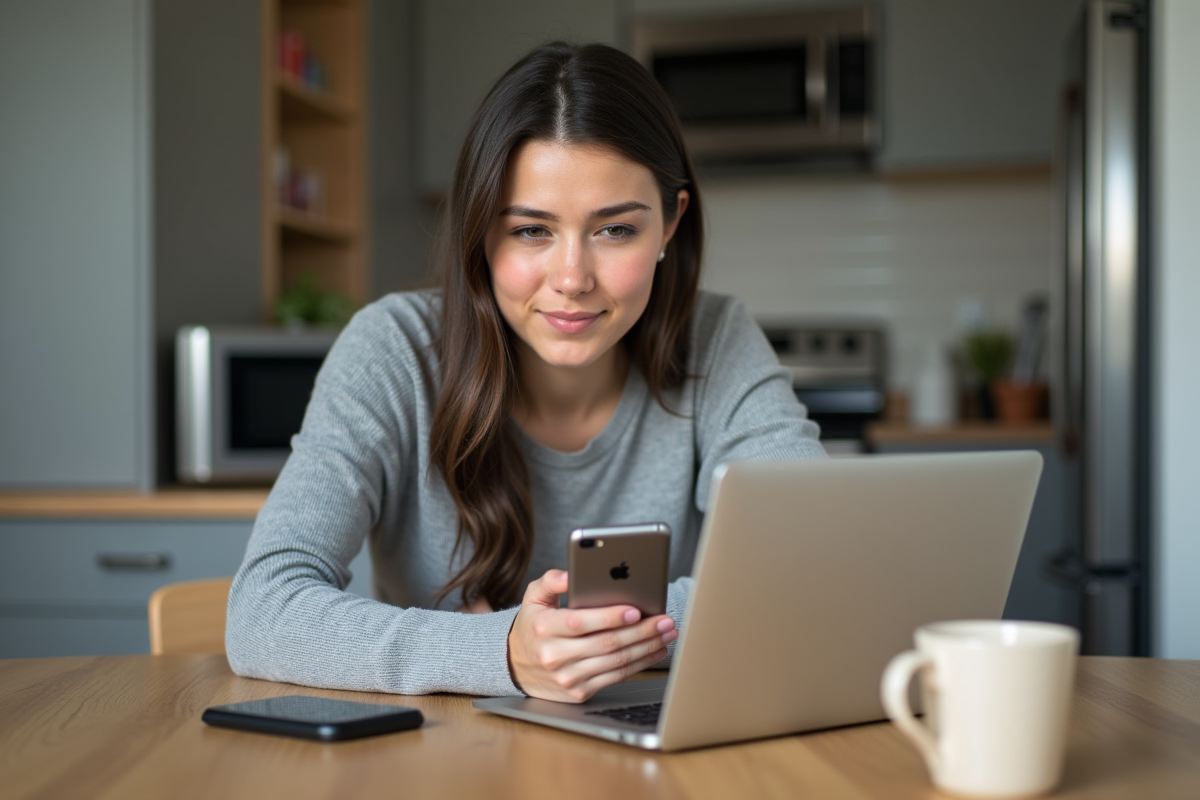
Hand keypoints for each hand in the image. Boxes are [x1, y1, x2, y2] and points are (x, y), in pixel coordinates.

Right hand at [507, 569, 676, 702]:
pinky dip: (639, 664)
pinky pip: (615, 677)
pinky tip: (654, 651)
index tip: (635, 610)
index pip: (580, 622)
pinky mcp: (579, 692)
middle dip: (641, 631)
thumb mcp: (533, 598)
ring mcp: (568, 677)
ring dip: (646, 647)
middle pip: (606, 643)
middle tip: (664, 620)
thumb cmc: (533, 626)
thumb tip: (570, 574)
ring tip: (666, 634)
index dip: (609, 617)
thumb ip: (551, 581)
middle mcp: (554, 655)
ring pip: (616, 662)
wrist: (517, 666)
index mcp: (544, 628)